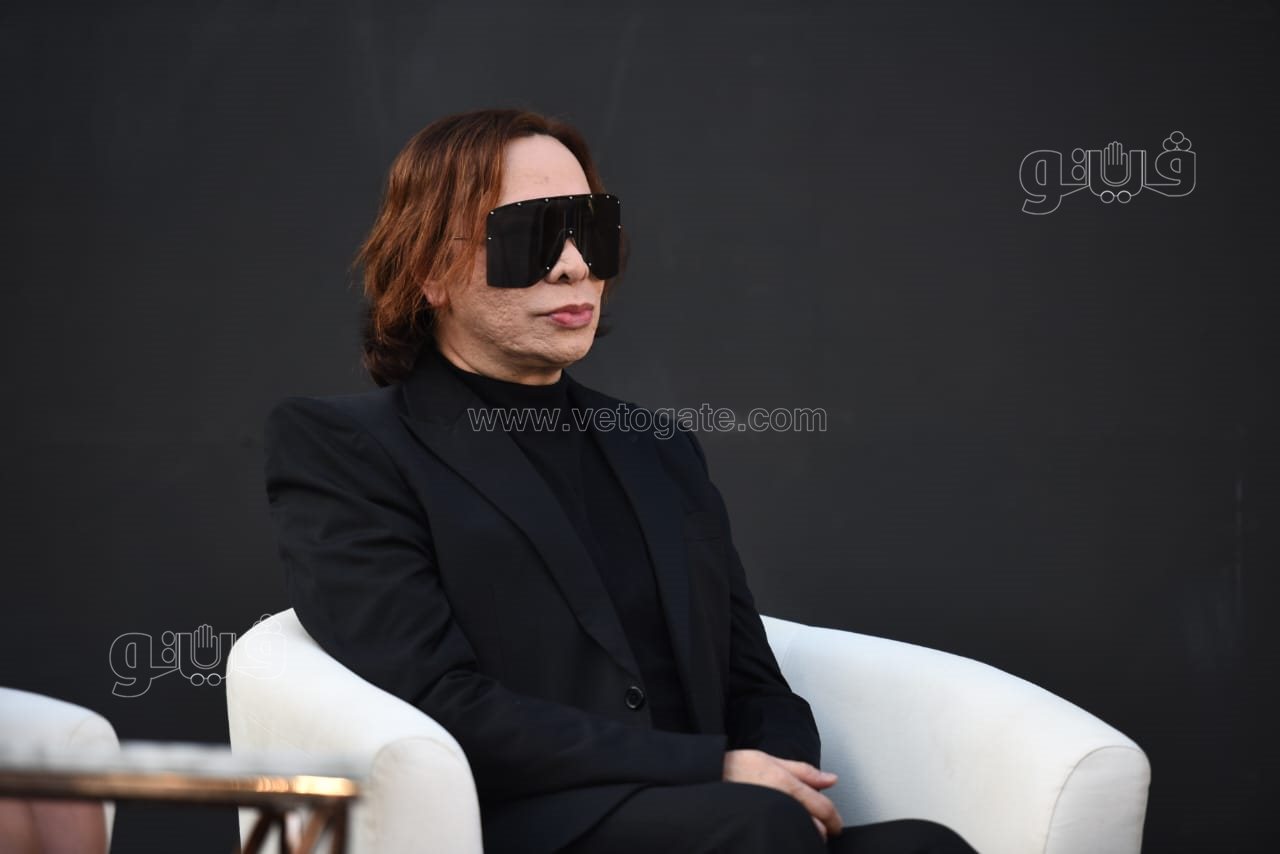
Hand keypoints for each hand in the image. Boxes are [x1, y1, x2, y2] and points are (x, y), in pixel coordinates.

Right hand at [722, 749, 842, 841]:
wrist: (707, 779)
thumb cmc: (734, 768)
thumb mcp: (771, 759)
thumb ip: (804, 771)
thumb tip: (831, 779)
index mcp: (788, 786)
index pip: (824, 808)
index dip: (835, 818)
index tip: (836, 823)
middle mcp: (783, 805)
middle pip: (817, 829)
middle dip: (822, 828)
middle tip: (819, 825)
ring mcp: (772, 820)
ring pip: (802, 836)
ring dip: (807, 834)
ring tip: (800, 828)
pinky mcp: (761, 829)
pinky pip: (784, 839)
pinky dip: (790, 837)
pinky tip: (784, 831)